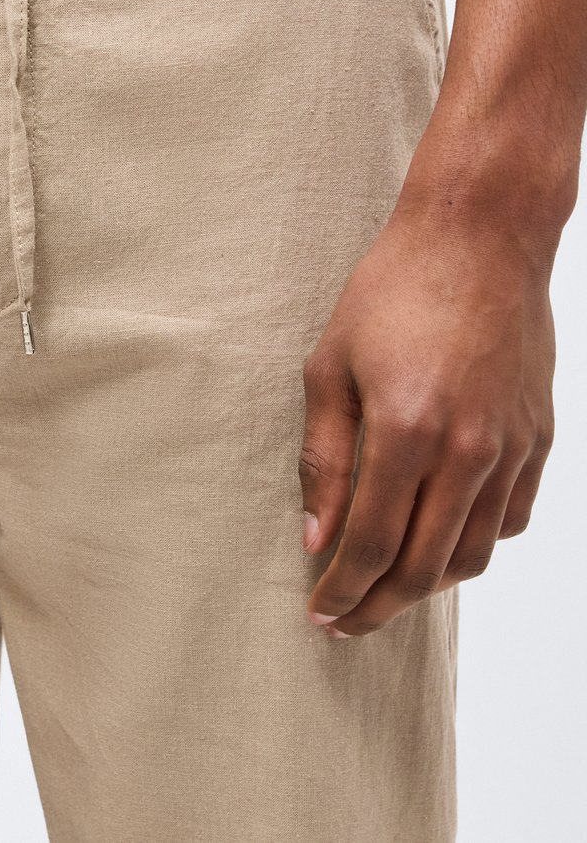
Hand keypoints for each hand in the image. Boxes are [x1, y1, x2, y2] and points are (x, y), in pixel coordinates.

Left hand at [299, 199, 556, 638]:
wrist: (479, 236)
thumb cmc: (392, 291)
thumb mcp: (331, 367)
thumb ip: (324, 460)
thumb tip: (316, 537)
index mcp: (407, 431)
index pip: (370, 545)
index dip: (342, 590)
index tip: (320, 613)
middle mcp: (468, 450)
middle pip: (423, 566)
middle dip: (379, 606)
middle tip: (347, 619)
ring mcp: (511, 447)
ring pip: (474, 554)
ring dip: (428, 584)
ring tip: (389, 584)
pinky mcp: (539, 437)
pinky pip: (511, 518)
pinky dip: (474, 544)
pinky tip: (443, 538)